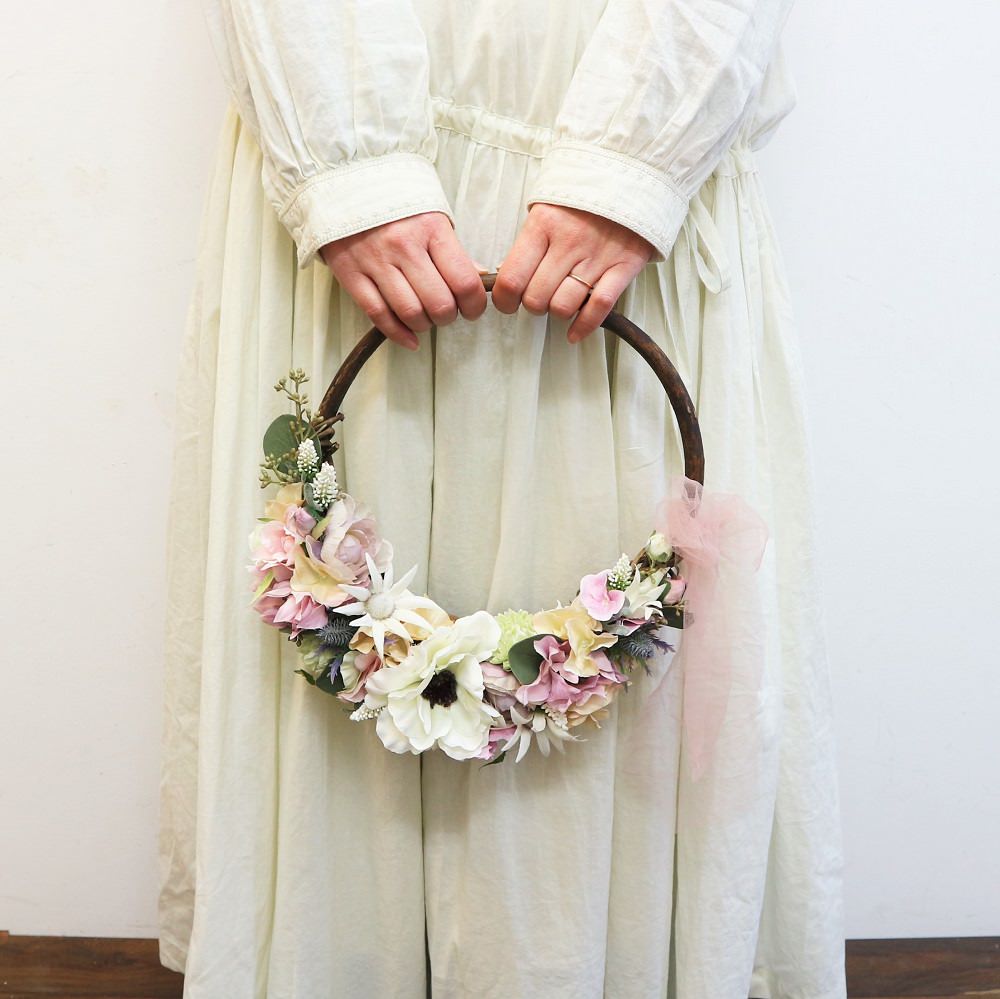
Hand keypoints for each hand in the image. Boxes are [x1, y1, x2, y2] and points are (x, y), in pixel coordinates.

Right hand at [319, 211, 487, 349]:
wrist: (344, 183)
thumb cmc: (396, 204)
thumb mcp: (432, 216)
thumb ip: (454, 251)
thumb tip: (480, 277)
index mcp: (431, 229)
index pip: (464, 282)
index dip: (474, 306)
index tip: (472, 309)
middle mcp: (404, 245)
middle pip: (439, 304)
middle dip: (448, 318)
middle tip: (446, 313)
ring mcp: (375, 261)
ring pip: (410, 314)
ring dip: (424, 326)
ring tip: (426, 318)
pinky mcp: (351, 273)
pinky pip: (379, 315)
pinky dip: (398, 334)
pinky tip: (410, 338)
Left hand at [491, 204, 655, 342]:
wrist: (632, 177)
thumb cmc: (580, 199)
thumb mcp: (546, 209)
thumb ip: (529, 244)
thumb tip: (508, 281)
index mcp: (543, 224)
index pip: (511, 278)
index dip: (504, 300)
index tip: (507, 303)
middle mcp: (568, 242)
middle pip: (536, 298)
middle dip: (533, 306)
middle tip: (538, 297)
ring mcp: (597, 256)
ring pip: (563, 307)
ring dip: (557, 312)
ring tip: (559, 302)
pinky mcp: (623, 266)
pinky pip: (598, 308)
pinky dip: (583, 327)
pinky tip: (573, 333)